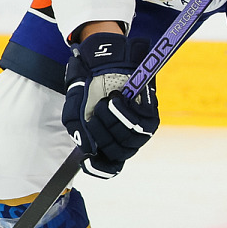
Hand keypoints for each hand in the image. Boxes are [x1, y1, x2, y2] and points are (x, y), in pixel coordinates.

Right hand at [61, 32, 158, 178]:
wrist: (104, 60)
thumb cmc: (90, 85)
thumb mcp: (75, 105)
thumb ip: (77, 127)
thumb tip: (87, 148)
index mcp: (108, 141)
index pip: (110, 166)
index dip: (100, 168)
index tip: (88, 161)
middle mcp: (126, 139)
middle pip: (118, 152)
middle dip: (102, 133)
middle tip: (95, 110)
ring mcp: (140, 129)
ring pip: (129, 138)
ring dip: (113, 120)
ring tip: (105, 102)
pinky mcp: (151, 115)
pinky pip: (140, 122)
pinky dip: (125, 110)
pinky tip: (117, 97)